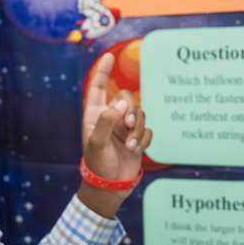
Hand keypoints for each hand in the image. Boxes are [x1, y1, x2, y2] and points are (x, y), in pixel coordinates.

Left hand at [78, 54, 152, 216]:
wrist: (110, 186)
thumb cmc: (98, 164)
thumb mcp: (97, 142)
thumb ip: (107, 119)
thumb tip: (121, 103)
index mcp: (96, 115)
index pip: (99, 88)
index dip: (103, 72)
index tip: (108, 57)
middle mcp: (111, 118)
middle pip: (127, 99)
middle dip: (130, 111)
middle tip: (127, 126)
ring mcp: (124, 128)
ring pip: (140, 113)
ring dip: (137, 129)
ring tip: (130, 145)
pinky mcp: (137, 139)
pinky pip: (147, 129)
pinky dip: (144, 139)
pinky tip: (137, 150)